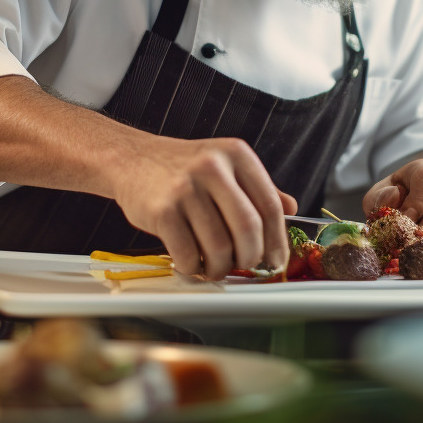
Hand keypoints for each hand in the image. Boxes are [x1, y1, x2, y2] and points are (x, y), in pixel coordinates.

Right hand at [111, 136, 296, 279]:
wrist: (131, 158)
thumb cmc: (182, 167)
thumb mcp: (224, 164)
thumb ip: (257, 187)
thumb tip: (291, 209)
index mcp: (236, 154)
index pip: (269, 205)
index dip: (277, 239)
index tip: (277, 260)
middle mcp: (212, 167)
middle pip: (248, 229)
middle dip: (250, 257)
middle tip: (244, 265)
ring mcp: (185, 188)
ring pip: (219, 247)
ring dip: (220, 268)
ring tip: (215, 267)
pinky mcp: (161, 210)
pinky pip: (188, 254)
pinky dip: (194, 268)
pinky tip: (192, 262)